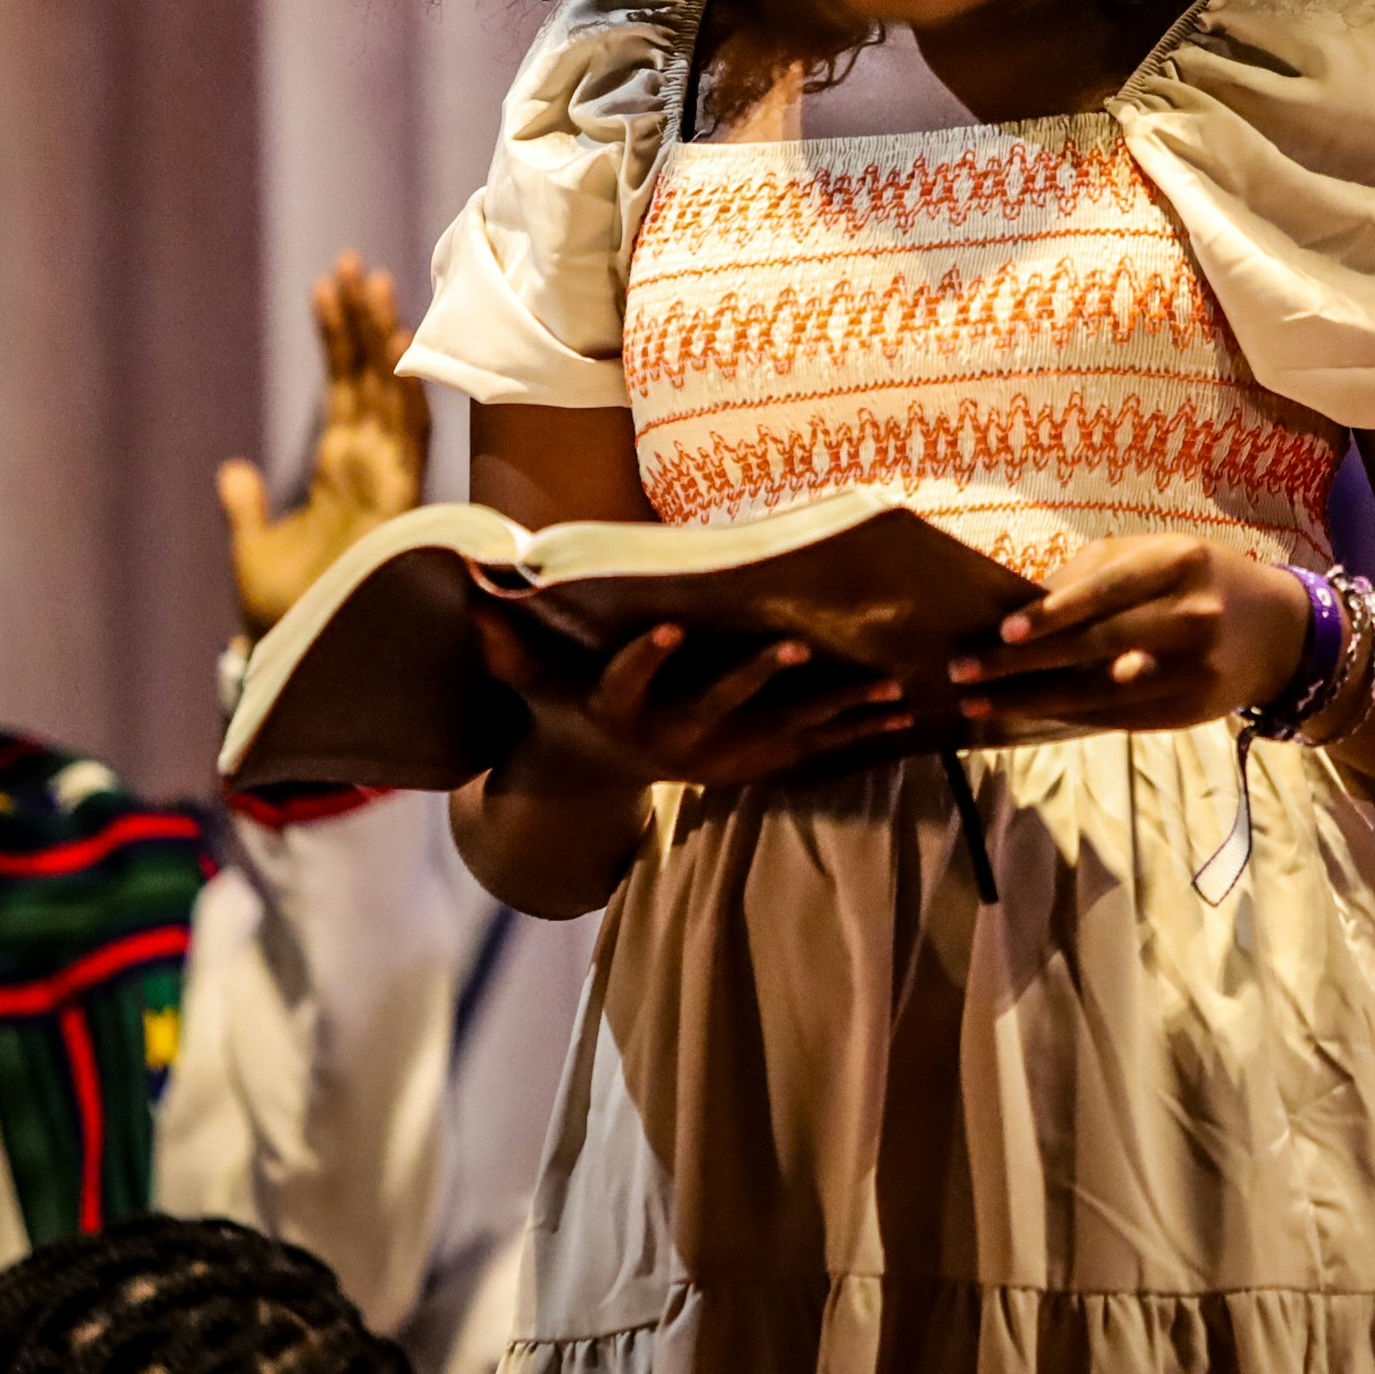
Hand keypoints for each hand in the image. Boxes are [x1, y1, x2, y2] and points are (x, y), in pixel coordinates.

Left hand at [220, 254, 425, 631]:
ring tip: (369, 283)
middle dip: (363, 322)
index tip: (328, 286)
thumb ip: (248, 508)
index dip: (338, 339)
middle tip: (351, 264)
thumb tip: (233, 470)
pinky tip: (395, 347)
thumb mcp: (252, 550)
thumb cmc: (283, 617)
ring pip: (391, 394)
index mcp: (341, 473)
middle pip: (372, 379)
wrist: (296, 660)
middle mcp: (370, 469)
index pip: (345, 390)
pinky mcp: (397, 501)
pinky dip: (403, 390)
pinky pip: (407, 434)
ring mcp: (386, 481)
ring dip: (382, 340)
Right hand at [478, 608, 918, 792]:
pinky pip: (810, 750)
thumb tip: (472, 590)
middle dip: (759, 678)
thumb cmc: (566, 709)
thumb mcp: (532, 684)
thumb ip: (507, 644)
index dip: (647, 657)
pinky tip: (902, 708)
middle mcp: (673, 739)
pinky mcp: (753, 765)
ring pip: (782, 732)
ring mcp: (718, 757)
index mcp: (619, 709)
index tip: (670, 625)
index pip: (628, 679)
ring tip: (884, 684)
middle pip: (719, 706)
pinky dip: (855, 730)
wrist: (597, 783)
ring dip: (833, 709)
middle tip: (799, 646)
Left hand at [941, 536, 1309, 735]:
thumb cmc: (1199, 580)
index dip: (1052, 613)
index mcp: (1180, 562)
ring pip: (1100, 692)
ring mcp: (1195, 669)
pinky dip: (1067, 715)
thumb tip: (1018, 602)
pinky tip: (1028, 712)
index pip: (1106, 590)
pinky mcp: (1190, 712)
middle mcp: (1193, 615)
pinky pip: (1116, 717)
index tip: (1001, 630)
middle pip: (1096, 645)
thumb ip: (1095, 572)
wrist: (1280, 632)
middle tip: (964, 672)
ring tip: (981, 703)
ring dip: (1033, 699)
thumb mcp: (1159, 555)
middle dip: (1023, 662)